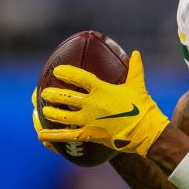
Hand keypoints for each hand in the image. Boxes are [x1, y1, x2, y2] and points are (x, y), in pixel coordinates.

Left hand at [35, 51, 169, 155]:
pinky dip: (53, 136)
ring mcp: (89, 120)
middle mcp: (92, 104)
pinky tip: (42, 135)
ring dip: (51, 113)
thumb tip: (136, 53)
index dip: (67, 73)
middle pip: (66, 97)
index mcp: (102, 89)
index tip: (58, 70)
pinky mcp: (90, 135)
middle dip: (53, 94)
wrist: (146, 131)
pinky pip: (67, 136)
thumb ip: (135, 69)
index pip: (80, 78)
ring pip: (63, 116)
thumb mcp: (138, 85)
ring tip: (44, 110)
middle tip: (45, 93)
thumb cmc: (142, 107)